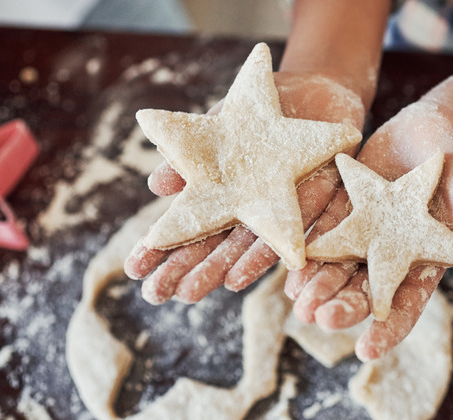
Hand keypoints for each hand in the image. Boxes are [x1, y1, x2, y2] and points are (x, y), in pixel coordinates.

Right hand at [124, 72, 365, 304]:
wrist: (320, 92)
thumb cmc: (264, 109)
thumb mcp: (222, 123)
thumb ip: (195, 154)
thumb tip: (156, 186)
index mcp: (225, 192)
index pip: (190, 225)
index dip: (161, 246)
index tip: (132, 269)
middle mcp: (250, 209)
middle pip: (216, 247)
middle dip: (184, 269)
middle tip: (153, 294)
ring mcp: (281, 211)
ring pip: (248, 249)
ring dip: (218, 271)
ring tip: (188, 293)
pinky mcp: (316, 207)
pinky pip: (290, 236)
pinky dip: (266, 256)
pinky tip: (240, 277)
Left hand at [286, 97, 452, 360]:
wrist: (448, 124)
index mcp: (423, 264)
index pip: (403, 306)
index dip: (386, 330)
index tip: (366, 351)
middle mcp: (389, 254)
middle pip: (362, 288)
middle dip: (342, 305)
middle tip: (319, 319)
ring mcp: (366, 229)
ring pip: (337, 263)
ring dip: (317, 283)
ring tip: (298, 301)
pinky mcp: (346, 203)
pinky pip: (322, 226)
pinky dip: (308, 245)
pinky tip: (290, 261)